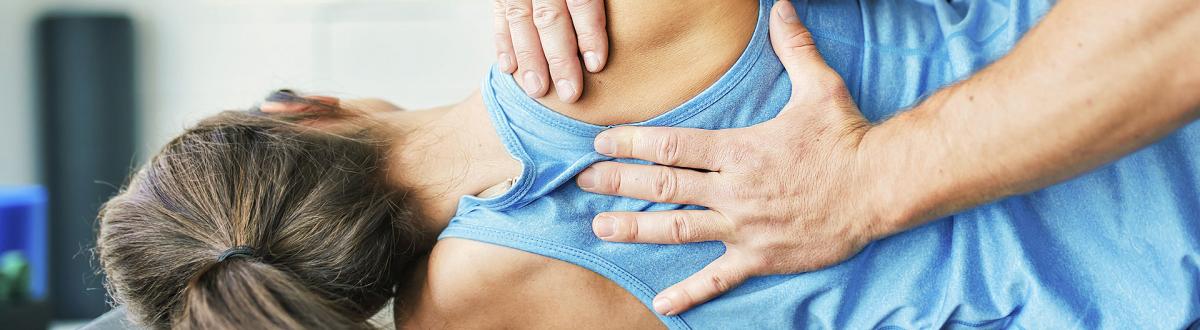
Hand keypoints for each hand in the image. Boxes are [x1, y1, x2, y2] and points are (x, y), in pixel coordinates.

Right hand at [492, 0, 607, 101]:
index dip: (589, 32)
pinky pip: (498, 16)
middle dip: (558, 58)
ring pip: (519, 20)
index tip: (597, 63)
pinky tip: (509, 69)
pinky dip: (502, 43)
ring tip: (538, 90)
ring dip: (528, 58)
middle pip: (549, 17)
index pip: (581, 0)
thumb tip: (646, 10)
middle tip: (570, 93)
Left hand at [576, 1, 890, 315]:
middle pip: (664, 184)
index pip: (672, 144)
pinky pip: (719, 278)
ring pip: (678, 228)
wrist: (881, 187)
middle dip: (618, 181)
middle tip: (584, 182)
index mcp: (740, 149)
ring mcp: (744, 226)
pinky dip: (690, 292)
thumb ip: (793, 47)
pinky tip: (662, 304)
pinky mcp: (761, 257)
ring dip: (636, 228)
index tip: (601, 143)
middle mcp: (734, 189)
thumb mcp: (819, 86)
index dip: (631, 143)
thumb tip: (782, 7)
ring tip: (600, 227)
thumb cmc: (848, 137)